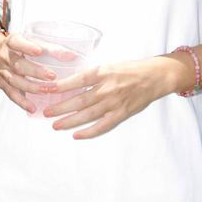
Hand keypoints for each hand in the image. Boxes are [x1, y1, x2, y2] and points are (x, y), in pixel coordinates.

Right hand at [0, 30, 59, 113]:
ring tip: (47, 91)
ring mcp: (2, 72)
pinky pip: (11, 94)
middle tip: (52, 76)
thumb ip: (50, 48)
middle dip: (35, 71)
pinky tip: (32, 107)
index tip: (38, 51)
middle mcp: (5, 57)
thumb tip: (71, 56)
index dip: (27, 47)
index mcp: (12, 42)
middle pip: (18, 65)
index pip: (17, 43)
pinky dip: (22, 102)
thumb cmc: (17, 47)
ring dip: (32, 87)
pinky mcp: (2, 85)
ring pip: (15, 81)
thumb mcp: (29, 41)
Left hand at [42, 55, 186, 138]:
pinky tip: (77, 135)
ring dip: (70, 121)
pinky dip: (89, 132)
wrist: (155, 76)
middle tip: (46, 113)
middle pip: (79, 100)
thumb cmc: (130, 70)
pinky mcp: (122, 113)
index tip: (45, 90)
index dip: (60, 86)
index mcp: (102, 72)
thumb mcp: (109, 66)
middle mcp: (107, 88)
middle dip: (60, 107)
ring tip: (55, 125)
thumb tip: (70, 85)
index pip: (77, 80)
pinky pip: (103, 125)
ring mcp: (115, 102)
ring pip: (88, 114)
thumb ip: (92, 76)